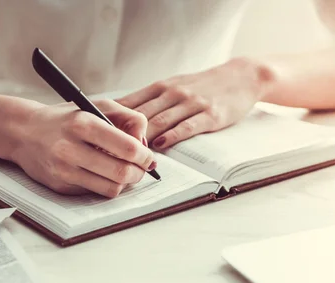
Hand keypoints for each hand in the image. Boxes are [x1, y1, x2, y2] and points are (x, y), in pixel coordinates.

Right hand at [6, 99, 155, 197]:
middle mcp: (71, 148)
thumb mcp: (97, 106)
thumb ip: (128, 118)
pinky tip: (102, 174)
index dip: (144, 156)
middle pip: (121, 172)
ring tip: (125, 172)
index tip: (148, 157)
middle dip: (139, 173)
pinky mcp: (60, 186)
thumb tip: (144, 144)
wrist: (24, 132)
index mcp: (83, 124)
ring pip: (111, 188)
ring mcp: (63, 170)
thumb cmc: (67, 119)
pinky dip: (105, 185)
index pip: (127, 147)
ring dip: (125, 183)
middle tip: (141, 168)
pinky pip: (95, 193)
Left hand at [116, 57, 271, 148]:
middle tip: (104, 150)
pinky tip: (160, 146)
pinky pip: (187, 126)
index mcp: (160, 87)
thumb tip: (120, 117)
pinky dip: (172, 136)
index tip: (94, 134)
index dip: (111, 119)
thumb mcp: (174, 85)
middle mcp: (172, 93)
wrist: (240, 77)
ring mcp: (191, 103)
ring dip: (144, 138)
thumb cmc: (203, 85)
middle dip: (121, 133)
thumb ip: (151, 101)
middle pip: (140, 114)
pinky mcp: (209, 114)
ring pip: (160, 121)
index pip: (129, 103)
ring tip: (128, 154)